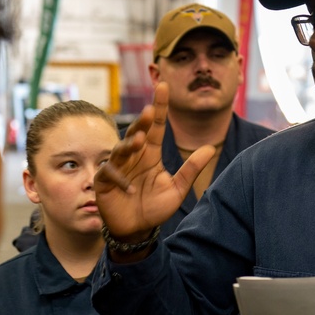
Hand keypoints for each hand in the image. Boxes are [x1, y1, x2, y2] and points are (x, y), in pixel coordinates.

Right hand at [94, 82, 214, 240]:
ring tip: (139, 141)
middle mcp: (134, 155)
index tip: (163, 85)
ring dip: (129, 144)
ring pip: (120, 149)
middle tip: (151, 112)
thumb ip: (192, 169)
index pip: (157, 126)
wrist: (137, 230)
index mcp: (151, 153)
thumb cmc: (155, 207)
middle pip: (137, 132)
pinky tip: (130, 187)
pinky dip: (120, 178)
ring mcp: (117, 166)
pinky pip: (110, 173)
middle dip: (143, 121)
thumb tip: (210, 148)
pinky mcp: (104, 181)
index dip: (160, 106)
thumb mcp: (178, 188)